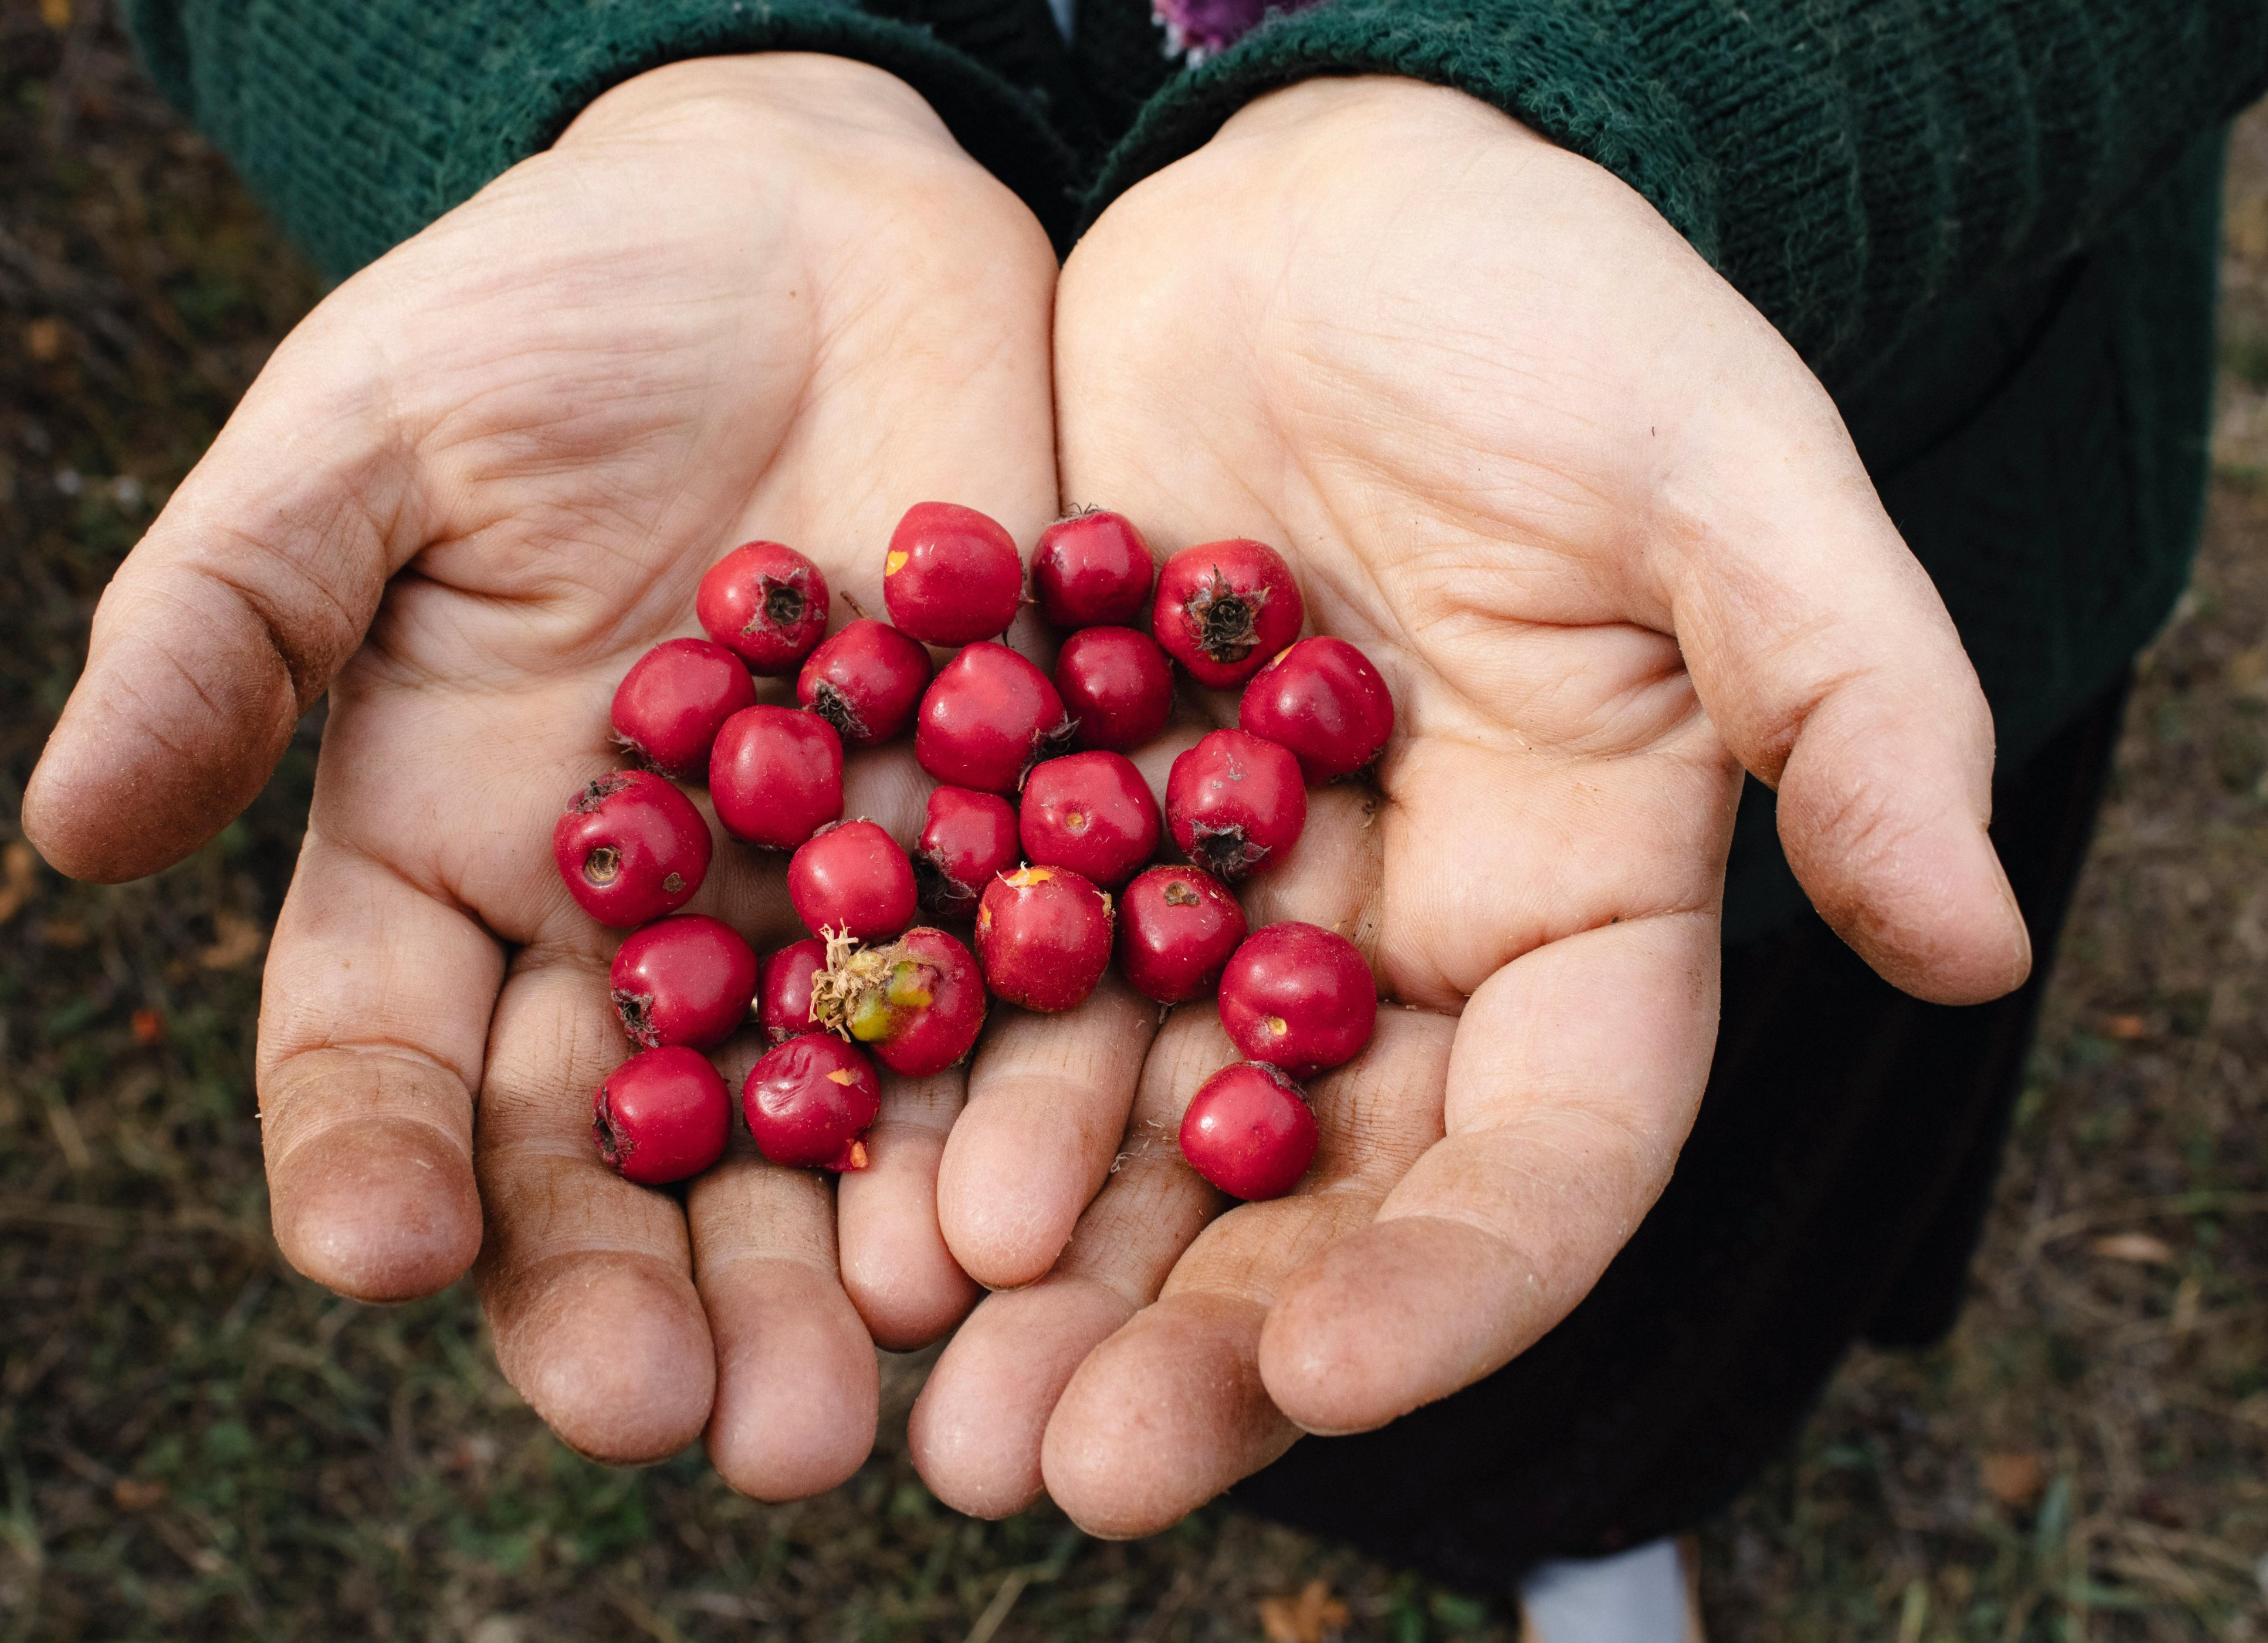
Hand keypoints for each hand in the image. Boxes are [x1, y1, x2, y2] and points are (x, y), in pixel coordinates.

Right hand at [20, 54, 1057, 1496]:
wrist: (803, 228)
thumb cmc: (547, 312)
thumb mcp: (367, 436)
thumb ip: (230, 623)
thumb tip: (68, 827)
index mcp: (455, 863)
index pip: (390, 1060)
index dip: (380, 1165)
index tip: (385, 1258)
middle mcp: (643, 929)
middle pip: (627, 1157)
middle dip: (654, 1296)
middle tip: (703, 1429)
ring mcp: (832, 903)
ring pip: (831, 1126)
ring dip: (852, 1260)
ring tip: (880, 1381)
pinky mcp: (1006, 841)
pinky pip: (1025, 994)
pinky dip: (1038, 1099)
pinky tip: (1050, 1209)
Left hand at [910, 77, 2028, 1531]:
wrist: (1327, 199)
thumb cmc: (1552, 311)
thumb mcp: (1723, 475)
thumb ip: (1851, 698)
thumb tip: (1974, 938)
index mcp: (1578, 911)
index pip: (1545, 1155)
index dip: (1449, 1282)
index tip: (1322, 1382)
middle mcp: (1398, 949)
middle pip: (1311, 1194)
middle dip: (1196, 1342)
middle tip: (1057, 1470)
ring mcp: (1223, 899)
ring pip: (1135, 1131)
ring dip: (1033, 1273)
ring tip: (922, 1398)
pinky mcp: (1069, 821)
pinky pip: (1000, 986)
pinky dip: (925, 1095)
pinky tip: (832, 1197)